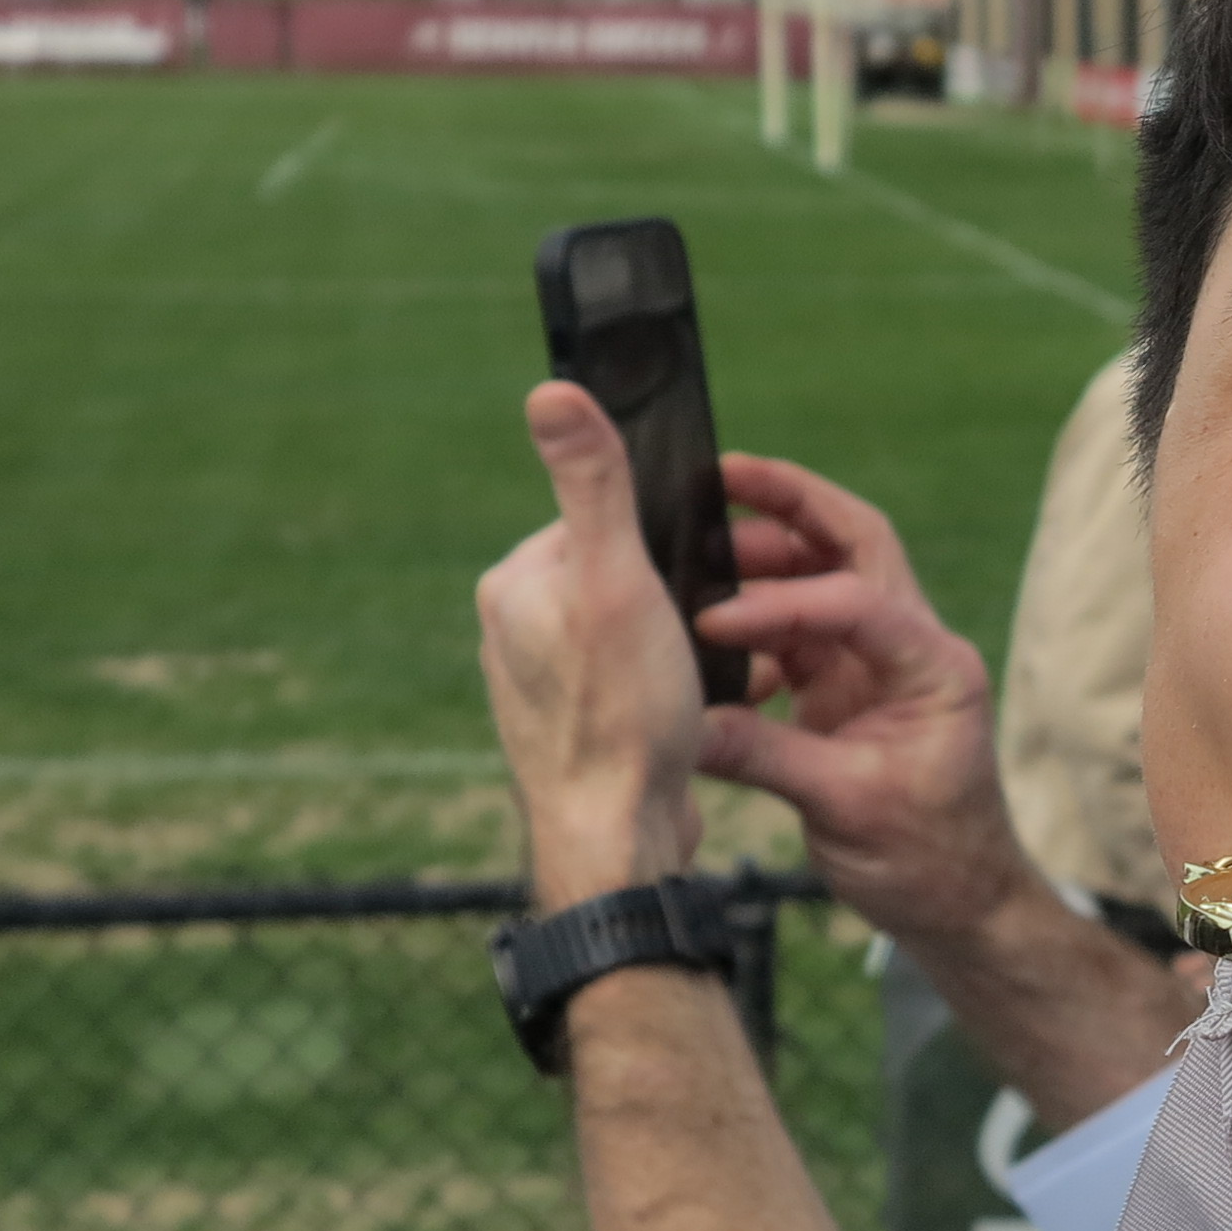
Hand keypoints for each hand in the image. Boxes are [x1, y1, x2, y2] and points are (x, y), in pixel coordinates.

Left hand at [478, 387, 715, 907]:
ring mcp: (540, 687)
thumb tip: (552, 390)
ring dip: (680, 648)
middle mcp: (513, 633)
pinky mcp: (571, 732)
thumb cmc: (621, 712)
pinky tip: (691, 719)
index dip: (668, 542)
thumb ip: (592, 484)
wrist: (617, 840)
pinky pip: (631, 687)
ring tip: (706, 678)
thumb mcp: (619, 580)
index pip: (604, 522)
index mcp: (515, 585)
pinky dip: (668, 693)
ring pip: (632, 635)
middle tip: (718, 633)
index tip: (710, 575)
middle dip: (678, 597)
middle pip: (623, 577)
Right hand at [688, 454, 1053, 956]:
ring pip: (826, 576)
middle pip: (856, 543)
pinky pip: (799, 630)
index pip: (856, 601)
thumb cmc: (927, 860)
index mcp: (936, 666)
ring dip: (767, 553)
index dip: (780, 602)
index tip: (712, 619)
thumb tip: (683, 724)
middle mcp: (915, 648)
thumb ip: (764, 757)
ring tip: (699, 538)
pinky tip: (706, 622)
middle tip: (720, 473)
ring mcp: (881, 663)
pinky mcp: (847, 687)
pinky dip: (755, 617)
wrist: (960, 903)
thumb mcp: (844, 810)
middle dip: (791, 502)